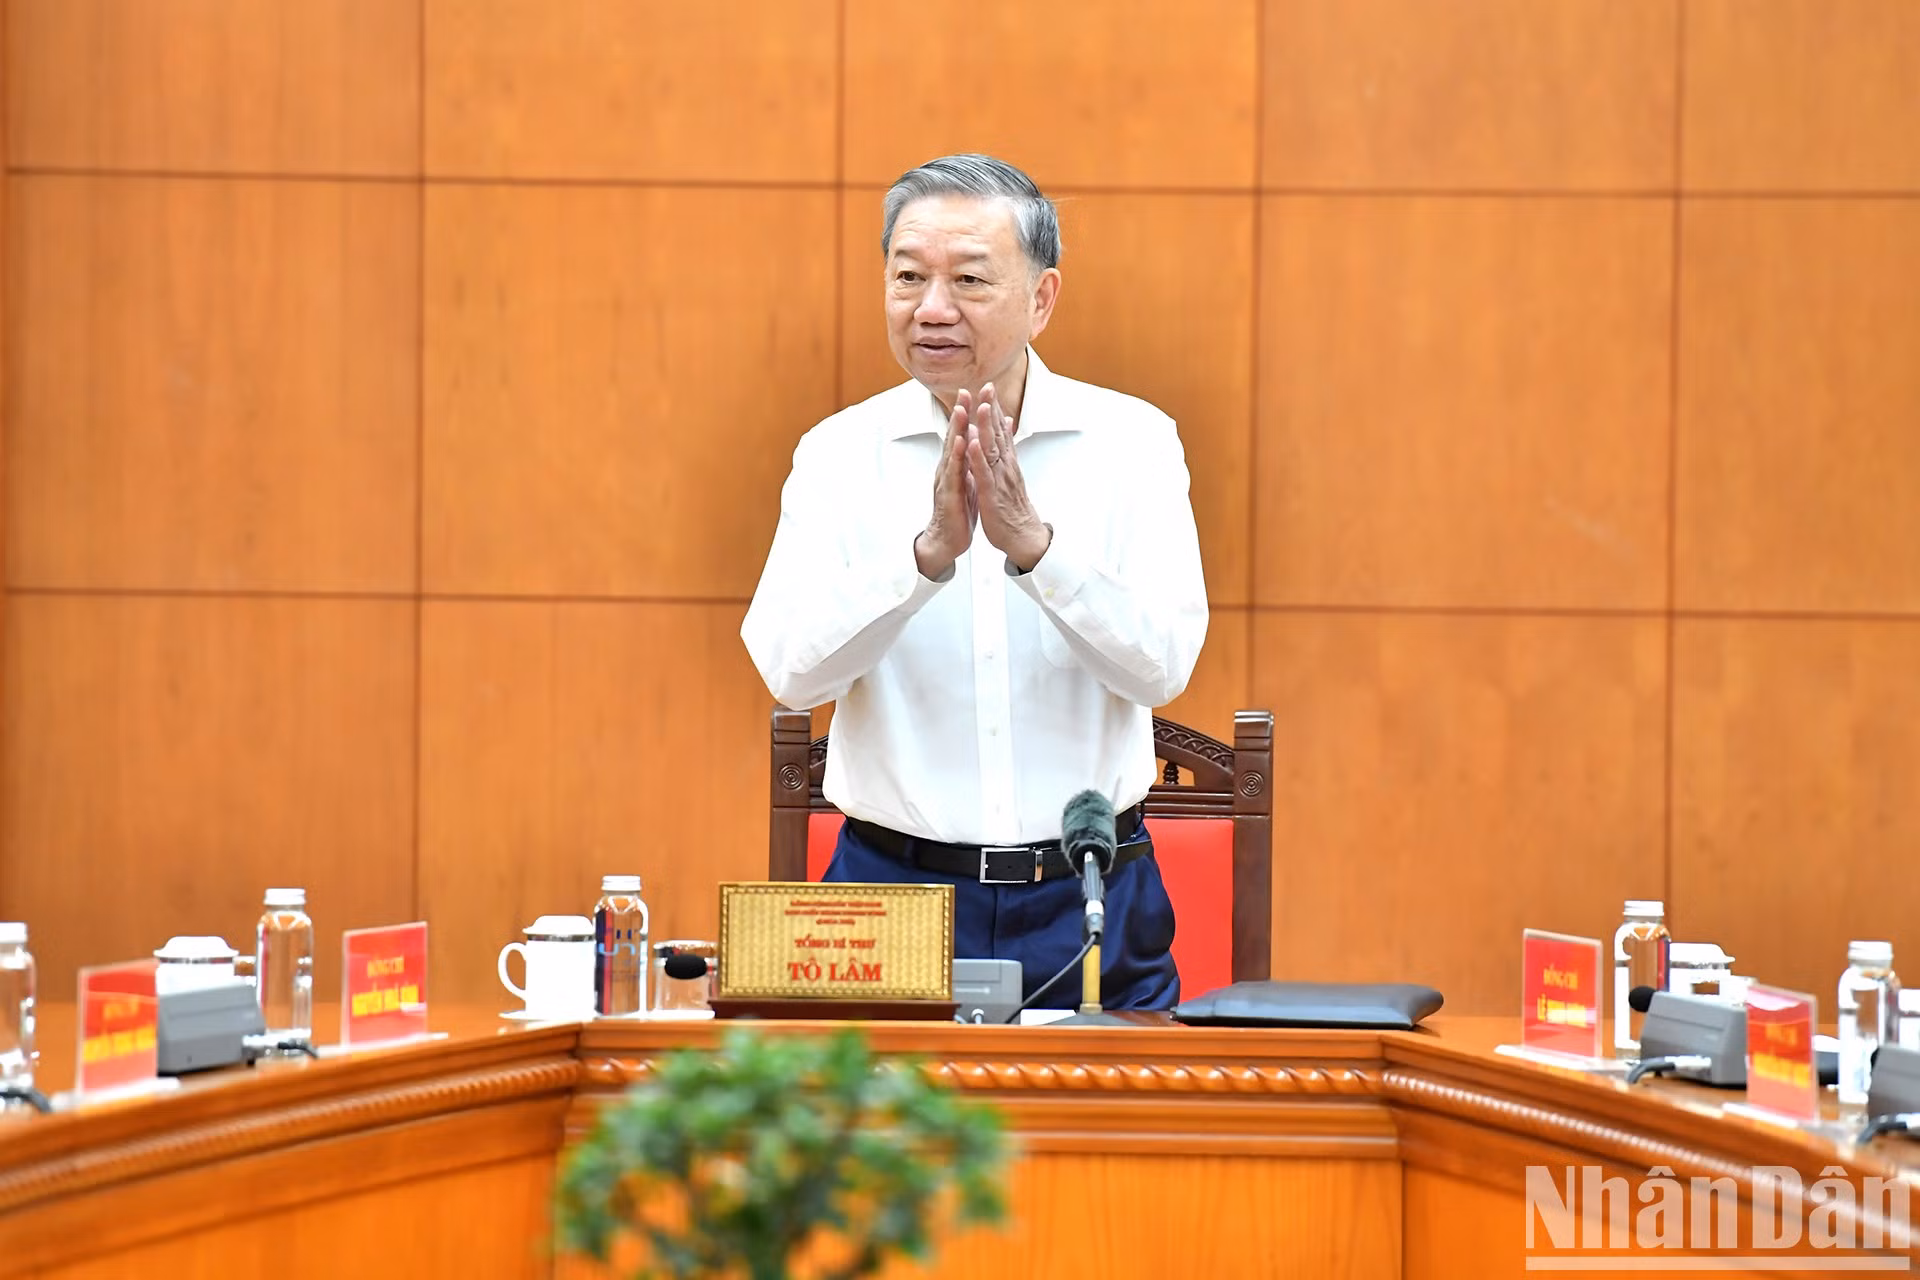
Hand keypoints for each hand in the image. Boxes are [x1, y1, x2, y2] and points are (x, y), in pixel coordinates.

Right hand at [914, 398, 978, 578]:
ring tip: (961, 409)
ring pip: (952, 451)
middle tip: (965, 391)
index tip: (973, 393)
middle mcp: (948, 469)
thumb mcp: (969, 481)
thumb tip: (979, 443)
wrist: (946, 539)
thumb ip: (972, 462)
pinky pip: (954, 473)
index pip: (961, 435)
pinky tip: (962, 444)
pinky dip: (958, 457)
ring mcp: (947, 480)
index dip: (966, 414)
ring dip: (957, 429)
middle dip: (960, 413)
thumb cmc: (958, 510)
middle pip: (954, 436)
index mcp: (955, 465)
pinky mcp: (950, 494)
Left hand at [964, 383, 1050, 571]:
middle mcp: (1005, 466)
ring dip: (986, 427)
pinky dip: (977, 458)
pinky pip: (984, 473)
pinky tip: (972, 444)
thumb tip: (1006, 428)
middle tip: (987, 386)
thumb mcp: (1010, 475)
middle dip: (991, 409)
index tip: (988, 387)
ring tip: (980, 406)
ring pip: (992, 449)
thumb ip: (1007, 451)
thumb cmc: (1013, 507)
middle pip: (998, 433)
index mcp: (1006, 462)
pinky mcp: (992, 494)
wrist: (1023, 536)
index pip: (1000, 430)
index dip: (994, 408)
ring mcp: (999, 479)